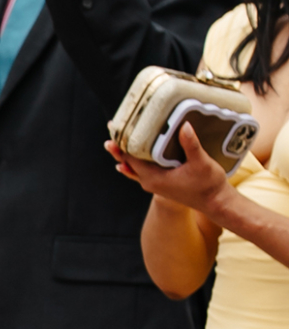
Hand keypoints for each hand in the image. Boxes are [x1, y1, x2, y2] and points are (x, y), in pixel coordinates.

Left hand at [106, 122, 239, 217]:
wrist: (217, 203)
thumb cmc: (209, 185)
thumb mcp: (201, 163)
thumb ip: (190, 144)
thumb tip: (184, 125)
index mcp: (154, 177)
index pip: (130, 157)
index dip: (121, 141)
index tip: (115, 126)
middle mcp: (149, 182)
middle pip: (128, 161)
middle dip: (120, 144)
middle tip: (112, 126)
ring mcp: (154, 184)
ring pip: (133, 166)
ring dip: (126, 152)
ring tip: (115, 138)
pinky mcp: (161, 183)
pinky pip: (141, 172)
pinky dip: (134, 162)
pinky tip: (125, 160)